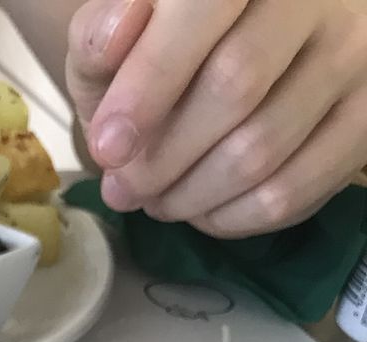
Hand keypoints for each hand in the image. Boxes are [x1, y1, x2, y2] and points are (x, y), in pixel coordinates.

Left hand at [68, 0, 366, 237]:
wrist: (261, 41)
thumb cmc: (176, 38)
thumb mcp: (129, 22)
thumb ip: (105, 30)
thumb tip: (116, 40)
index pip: (201, 11)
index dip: (149, 85)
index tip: (108, 147)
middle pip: (234, 87)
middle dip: (163, 157)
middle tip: (125, 188)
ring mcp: (352, 54)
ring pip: (262, 149)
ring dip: (192, 196)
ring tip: (156, 201)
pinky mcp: (365, 117)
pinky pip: (294, 190)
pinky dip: (232, 217)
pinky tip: (202, 210)